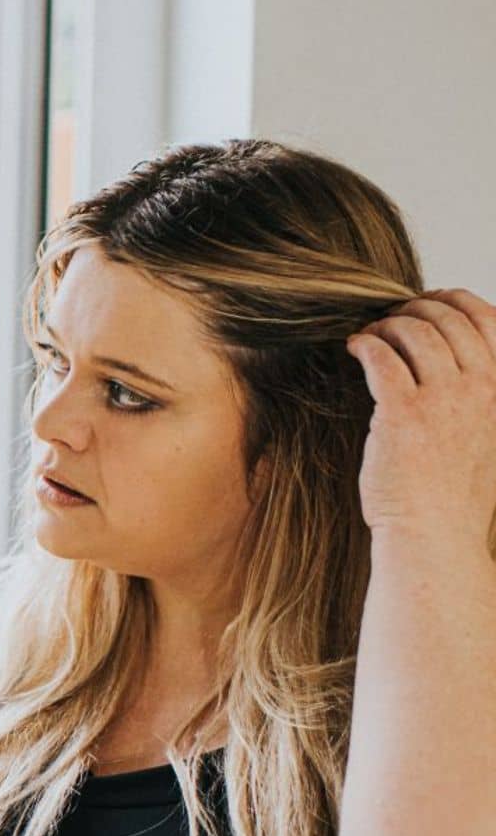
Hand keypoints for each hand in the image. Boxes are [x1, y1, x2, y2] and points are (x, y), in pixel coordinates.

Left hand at [346, 289, 495, 546]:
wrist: (434, 535)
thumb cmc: (453, 497)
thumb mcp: (487, 439)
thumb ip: (480, 400)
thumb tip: (461, 371)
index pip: (487, 321)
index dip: (455, 301)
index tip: (429, 301)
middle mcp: (479, 388)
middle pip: (448, 320)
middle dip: (415, 309)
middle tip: (389, 316)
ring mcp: (442, 400)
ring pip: (415, 333)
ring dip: (388, 324)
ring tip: (370, 333)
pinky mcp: (401, 414)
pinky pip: (382, 358)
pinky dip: (366, 344)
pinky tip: (354, 347)